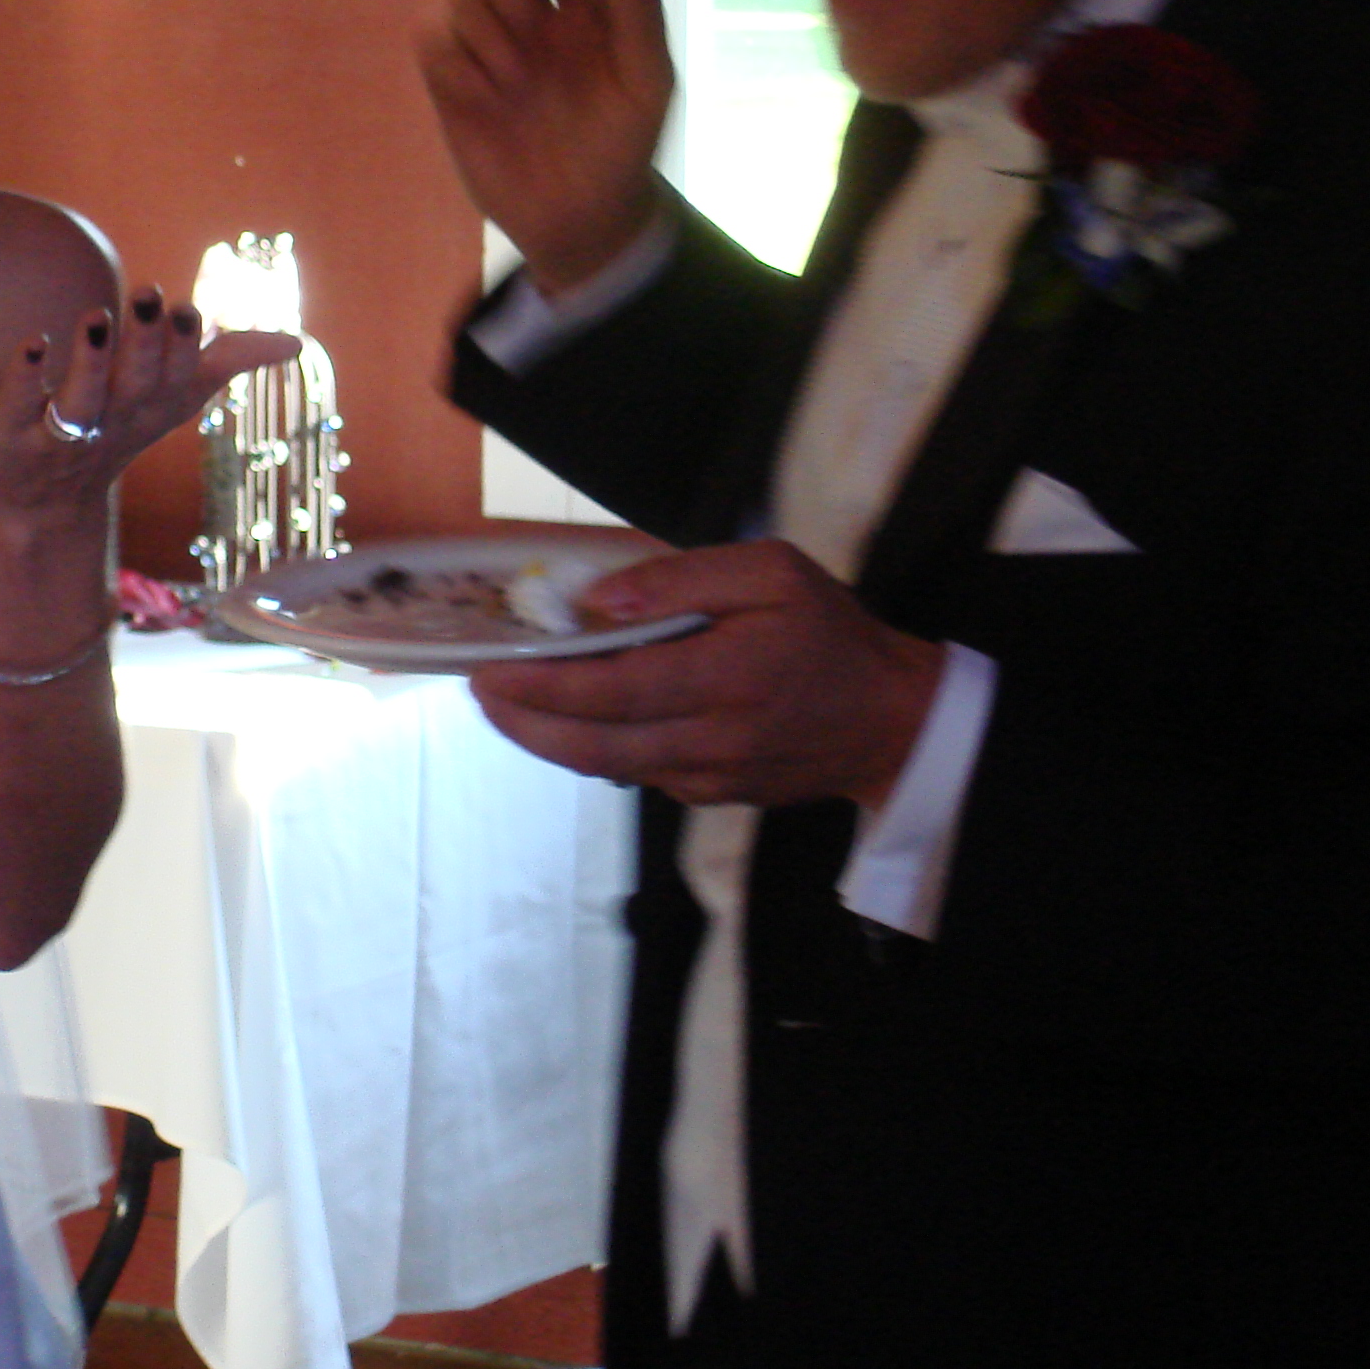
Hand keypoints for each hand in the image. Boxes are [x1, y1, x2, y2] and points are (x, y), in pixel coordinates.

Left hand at [0, 285, 297, 523]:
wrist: (42, 502)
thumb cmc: (112, 429)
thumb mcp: (173, 398)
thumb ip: (226, 360)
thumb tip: (299, 343)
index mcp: (152, 406)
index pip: (176, 375)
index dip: (181, 345)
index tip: (187, 308)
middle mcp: (113, 419)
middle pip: (134, 383)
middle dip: (143, 342)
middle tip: (147, 293)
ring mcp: (62, 432)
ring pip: (80, 400)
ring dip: (90, 360)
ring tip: (96, 317)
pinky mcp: (11, 432)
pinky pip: (18, 403)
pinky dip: (26, 375)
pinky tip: (33, 343)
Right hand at [418, 0, 674, 293]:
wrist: (580, 215)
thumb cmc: (621, 145)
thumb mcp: (649, 87)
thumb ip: (643, 24)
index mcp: (582, 6)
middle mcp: (531, 19)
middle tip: (531, 21)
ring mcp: (489, 51)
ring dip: (485, 30)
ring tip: (516, 81)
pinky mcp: (453, 86)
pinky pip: (434, 45)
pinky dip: (455, 65)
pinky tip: (486, 100)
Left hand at [467, 540, 943, 810]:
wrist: (891, 722)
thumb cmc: (831, 635)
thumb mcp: (774, 573)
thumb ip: (684, 579)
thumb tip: (600, 598)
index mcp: (726, 679)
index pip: (611, 692)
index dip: (540, 686)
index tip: (489, 667)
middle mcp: (710, 741)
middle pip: (590, 743)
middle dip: (521, 721)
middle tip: (478, 687)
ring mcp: (706, 777)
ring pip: (604, 764)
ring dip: (545, 737)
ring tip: (504, 700)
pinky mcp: (708, 794)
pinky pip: (633, 770)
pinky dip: (590, 745)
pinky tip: (566, 716)